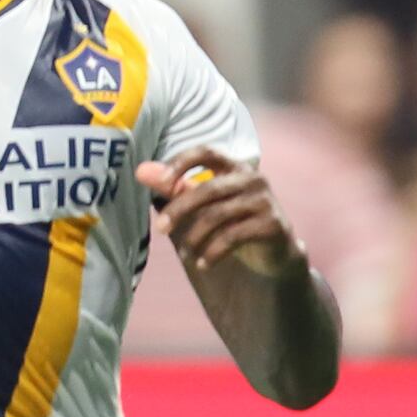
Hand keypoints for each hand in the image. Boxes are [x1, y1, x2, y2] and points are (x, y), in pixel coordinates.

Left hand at [134, 148, 297, 275]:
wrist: (276, 250)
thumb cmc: (236, 220)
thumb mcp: (205, 202)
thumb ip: (175, 186)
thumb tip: (140, 171)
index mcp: (235, 166)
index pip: (206, 153)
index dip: (182, 163)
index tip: (163, 183)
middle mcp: (253, 178)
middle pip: (208, 189)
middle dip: (179, 210)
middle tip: (160, 229)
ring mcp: (265, 201)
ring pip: (218, 215)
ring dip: (195, 237)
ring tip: (184, 253)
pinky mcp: (272, 225)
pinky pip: (233, 237)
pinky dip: (213, 253)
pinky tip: (202, 264)